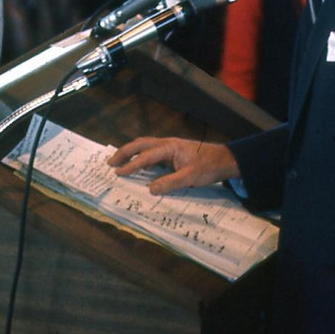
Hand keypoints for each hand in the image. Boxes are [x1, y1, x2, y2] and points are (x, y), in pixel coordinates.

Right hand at [108, 136, 239, 193]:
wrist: (225, 160)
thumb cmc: (209, 166)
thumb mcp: (190, 177)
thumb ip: (170, 183)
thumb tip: (149, 189)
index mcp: (169, 147)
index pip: (146, 156)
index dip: (131, 165)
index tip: (117, 173)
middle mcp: (167, 144)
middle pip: (141, 144)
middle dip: (125, 153)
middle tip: (110, 163)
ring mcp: (170, 147)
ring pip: (145, 147)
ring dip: (132, 153)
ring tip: (118, 162)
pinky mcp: (173, 153)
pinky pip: (152, 153)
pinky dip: (141, 157)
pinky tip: (138, 166)